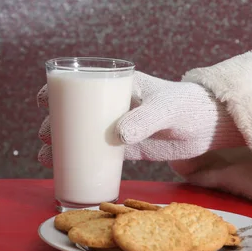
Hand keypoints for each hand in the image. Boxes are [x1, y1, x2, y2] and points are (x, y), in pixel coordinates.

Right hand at [36, 71, 244, 166]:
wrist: (208, 126)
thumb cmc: (186, 106)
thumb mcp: (164, 109)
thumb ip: (144, 119)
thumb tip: (117, 136)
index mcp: (121, 85)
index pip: (85, 82)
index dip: (61, 88)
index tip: (43, 100)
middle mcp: (116, 105)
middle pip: (79, 111)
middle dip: (56, 121)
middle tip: (45, 136)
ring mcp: (122, 126)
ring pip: (86, 133)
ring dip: (64, 142)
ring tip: (46, 155)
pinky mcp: (130, 147)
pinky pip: (101, 153)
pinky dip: (83, 158)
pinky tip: (66, 168)